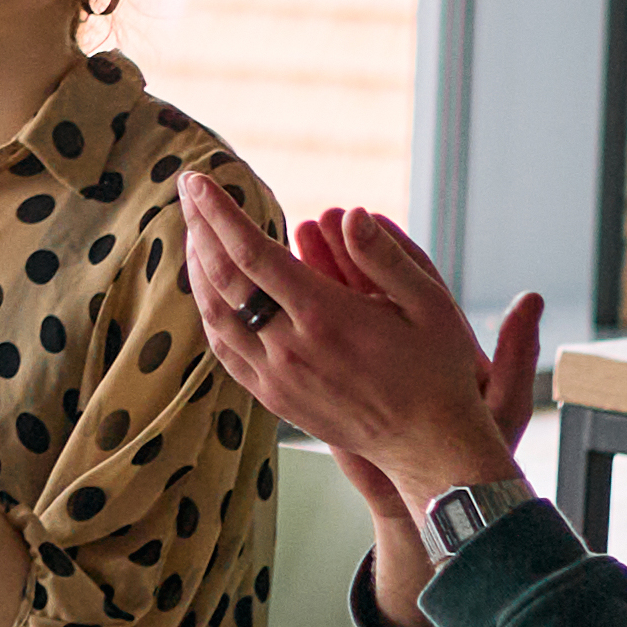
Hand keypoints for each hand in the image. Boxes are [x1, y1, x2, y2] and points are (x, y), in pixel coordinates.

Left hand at [176, 169, 539, 528]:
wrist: (429, 446)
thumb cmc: (438, 370)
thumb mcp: (431, 305)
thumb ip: (386, 258)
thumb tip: (352, 213)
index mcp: (324, 316)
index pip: (253, 252)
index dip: (219, 213)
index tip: (198, 180)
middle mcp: (290, 347)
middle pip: (222, 279)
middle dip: (200, 230)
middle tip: (188, 193)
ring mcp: (276, 377)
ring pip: (214, 316)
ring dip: (197, 270)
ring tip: (194, 233)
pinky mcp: (272, 399)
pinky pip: (224, 351)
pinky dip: (209, 312)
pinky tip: (211, 290)